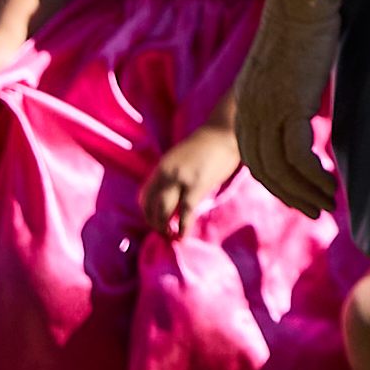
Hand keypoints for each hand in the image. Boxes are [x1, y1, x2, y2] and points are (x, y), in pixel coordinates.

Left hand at [144, 119, 246, 239]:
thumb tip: (173, 196)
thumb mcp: (182, 158)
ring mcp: (181, 179)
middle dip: (155, 222)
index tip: (156, 220)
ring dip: (164, 227)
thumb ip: (174, 175)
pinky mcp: (196, 185)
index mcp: (162, 167)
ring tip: (171, 236)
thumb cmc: (209, 146)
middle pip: (151, 205)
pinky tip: (183, 236)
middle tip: (163, 232)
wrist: (224, 133)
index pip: (145, 195)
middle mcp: (167, 173)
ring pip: (163, 210)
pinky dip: (182, 227)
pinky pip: (185, 211)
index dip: (148, 212)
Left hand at [225, 0, 345, 219]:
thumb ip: (288, 91)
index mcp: (247, 103)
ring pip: (280, 169)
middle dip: (290, 196)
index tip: (299, 194)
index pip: (254, 156)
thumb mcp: (286, 67)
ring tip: (328, 203)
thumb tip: (305, 107)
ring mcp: (267, 110)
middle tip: (316, 210)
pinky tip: (331, 182)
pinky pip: (298, 156)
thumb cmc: (303, 26)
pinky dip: (313, 176)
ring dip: (305, 192)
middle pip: (263, 170)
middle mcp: (250, 111)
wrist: (303, 2)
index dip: (276, 182)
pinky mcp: (289, 106)